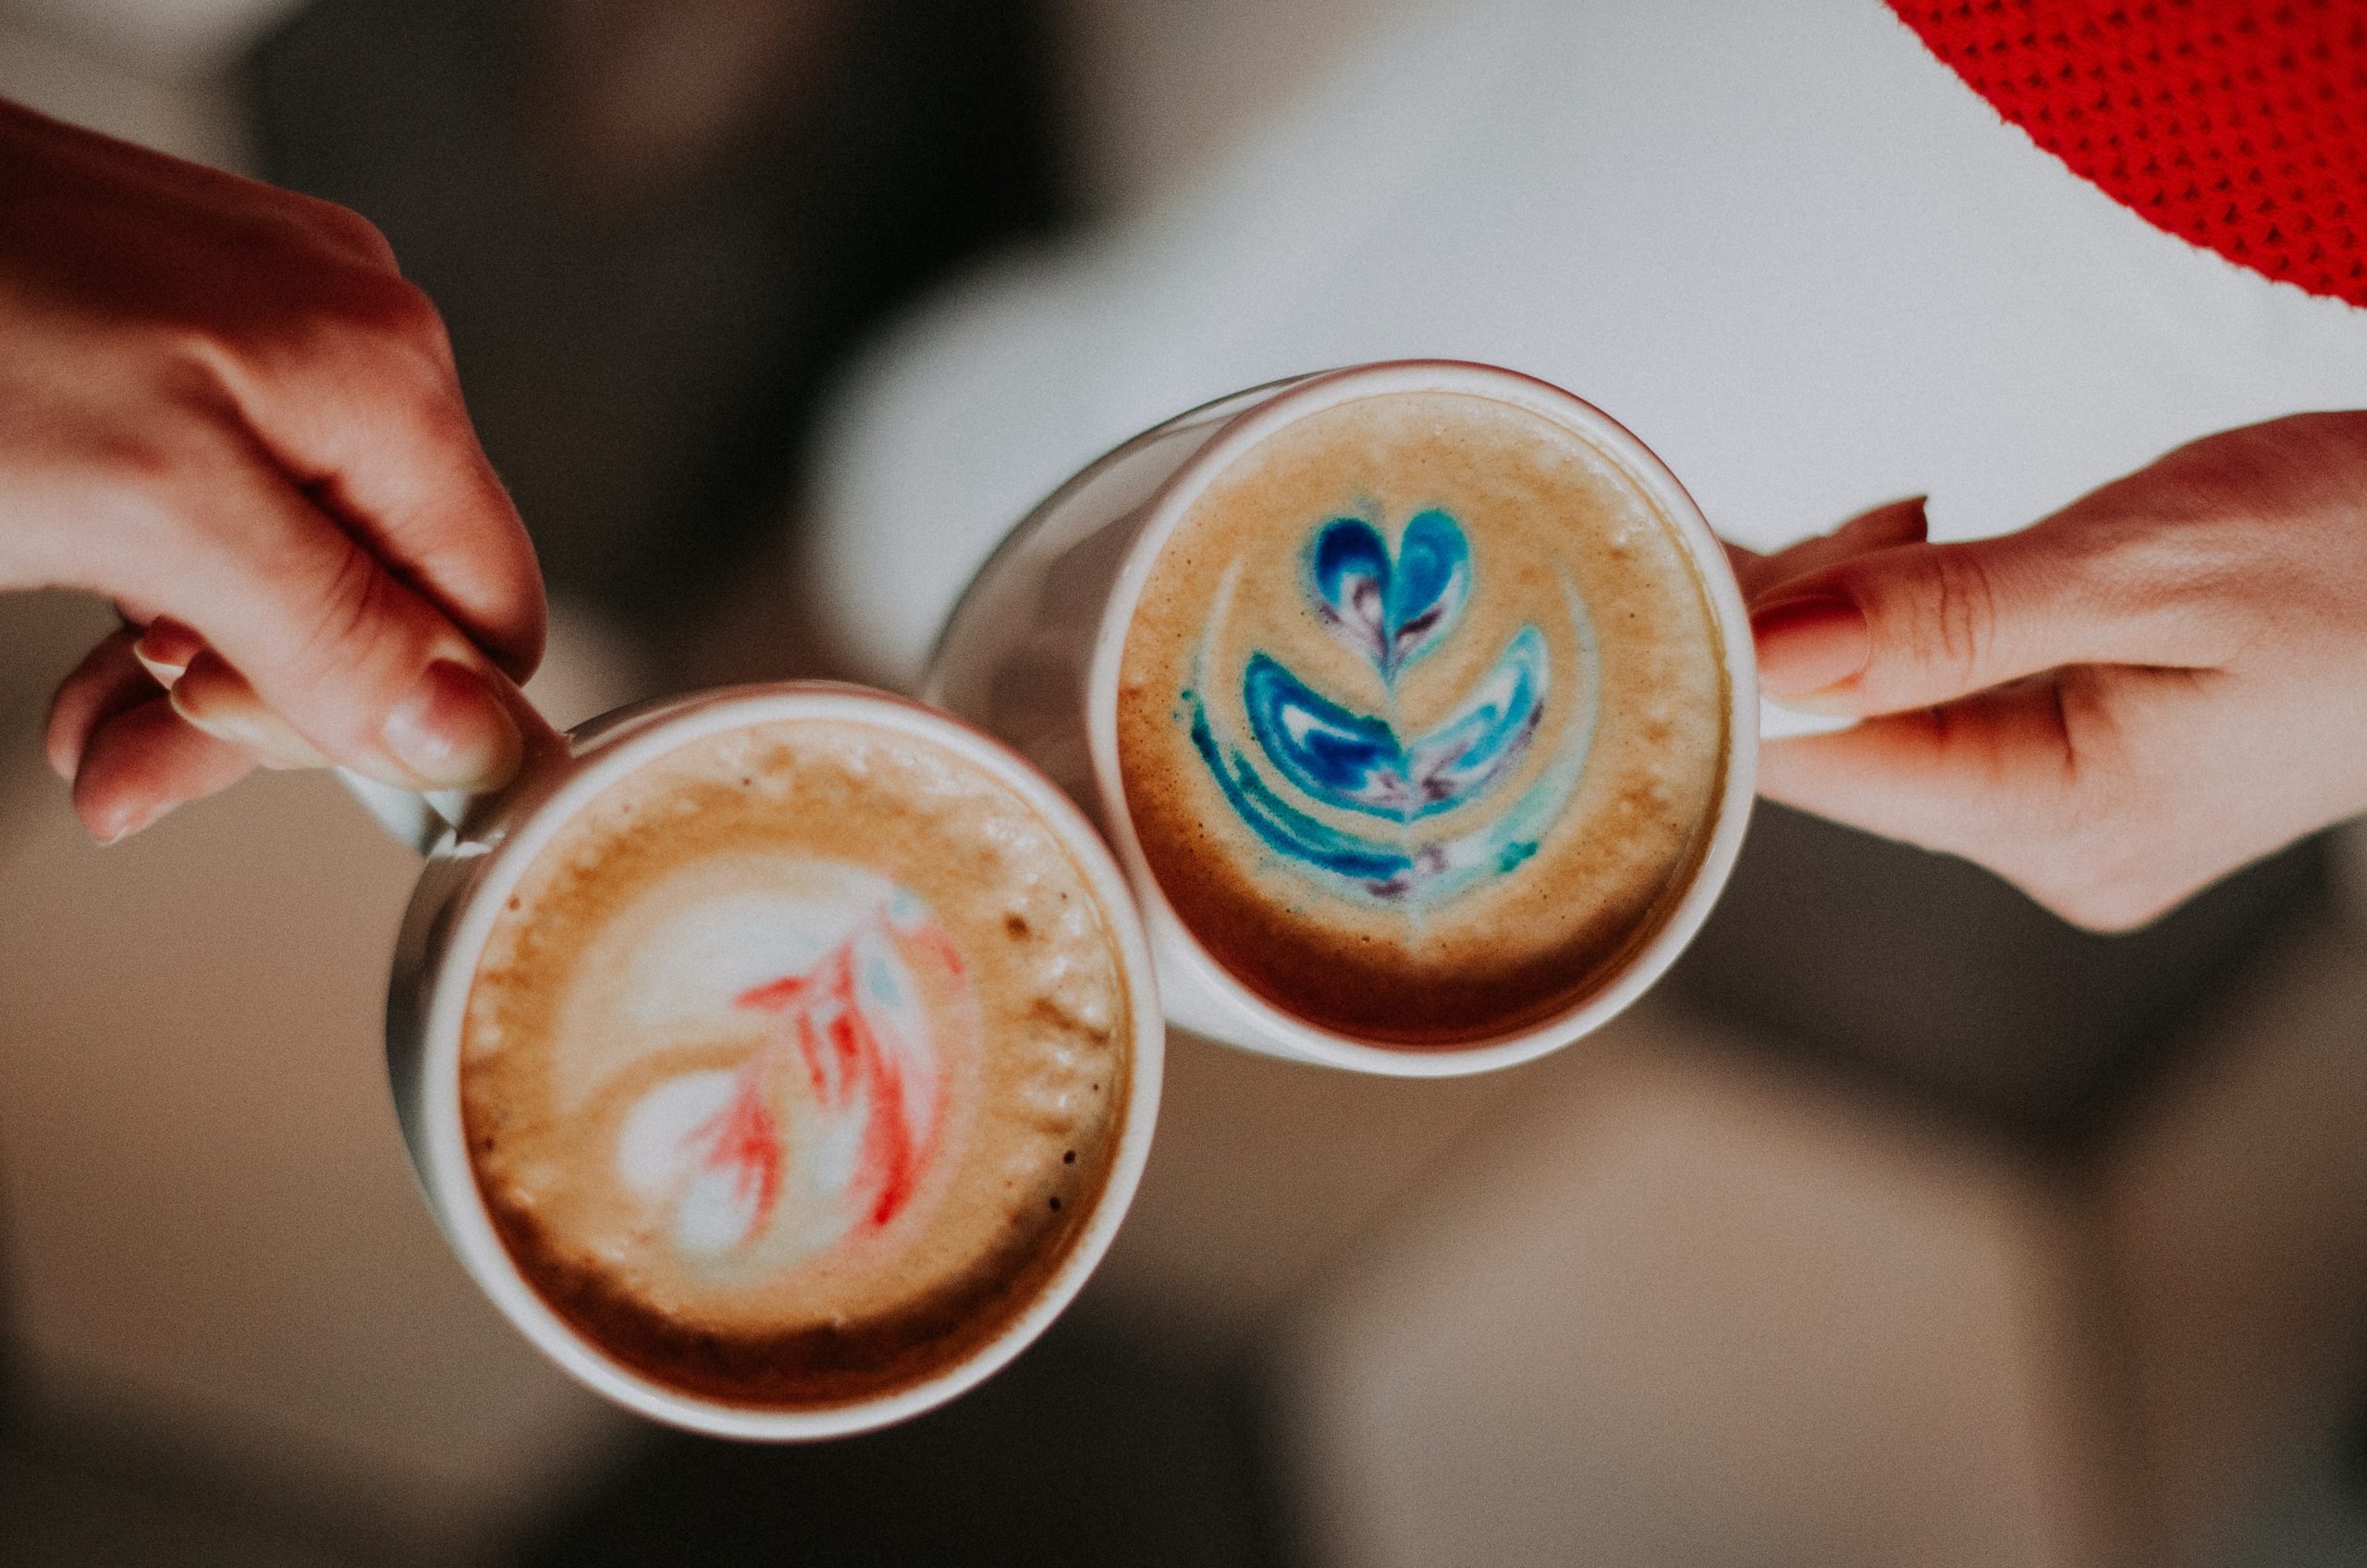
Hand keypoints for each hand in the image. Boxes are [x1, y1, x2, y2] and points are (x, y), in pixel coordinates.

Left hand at [0, 99, 545, 842]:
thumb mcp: (151, 512)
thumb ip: (335, 630)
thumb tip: (473, 737)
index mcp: (386, 381)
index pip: (491, 622)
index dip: (393, 721)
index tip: (253, 750)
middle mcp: (351, 350)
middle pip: (390, 606)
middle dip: (261, 706)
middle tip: (138, 753)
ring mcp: (266, 340)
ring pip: (296, 574)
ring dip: (191, 678)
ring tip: (91, 728)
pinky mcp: (180, 346)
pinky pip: (220, 515)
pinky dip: (155, 599)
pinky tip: (88, 648)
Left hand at [1735, 413, 2366, 929]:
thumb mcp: (2153, 560)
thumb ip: (1948, 614)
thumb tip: (1772, 647)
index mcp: (2068, 822)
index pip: (1817, 762)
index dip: (1732, 656)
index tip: (1684, 552)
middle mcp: (2057, 849)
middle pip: (1840, 743)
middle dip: (1805, 620)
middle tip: (1868, 513)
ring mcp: (2070, 817)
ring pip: (1882, 715)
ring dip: (1859, 610)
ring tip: (1920, 519)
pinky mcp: (2082, 770)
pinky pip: (1940, 701)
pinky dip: (1911, 622)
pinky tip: (1933, 553)